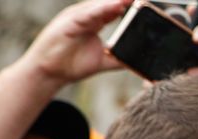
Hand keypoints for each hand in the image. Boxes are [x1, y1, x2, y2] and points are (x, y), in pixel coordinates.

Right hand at [22, 0, 136, 87]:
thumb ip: (119, 57)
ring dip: (117, 0)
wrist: (50, 73)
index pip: (115, 8)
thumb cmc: (72, 63)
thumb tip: (137, 60)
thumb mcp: (103, 60)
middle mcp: (87, 15)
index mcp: (95, 21)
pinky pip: (88, 13)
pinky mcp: (70, 22)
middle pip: (109, 3)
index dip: (130, 4)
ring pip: (100, 5)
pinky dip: (102, 9)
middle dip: (126, 0)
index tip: (147, 2)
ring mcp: (77, 16)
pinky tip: (116, 5)